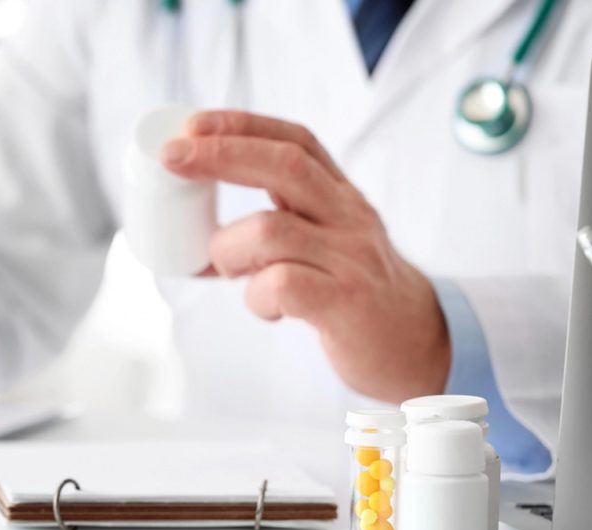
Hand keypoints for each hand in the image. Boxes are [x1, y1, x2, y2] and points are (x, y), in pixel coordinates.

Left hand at [161, 111, 448, 403]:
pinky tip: (267, 308)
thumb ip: (278, 230)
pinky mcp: (345, 302)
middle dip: (221, 153)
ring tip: (228, 271)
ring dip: (228, 250)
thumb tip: (199, 240)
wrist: (419, 345)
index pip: (295, 141)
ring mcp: (349, 258)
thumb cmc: (355, 294)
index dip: (242, 125)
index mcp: (340, 198)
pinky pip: (282, 284)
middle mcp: (348, 218)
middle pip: (285, 165)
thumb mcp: (327, 243)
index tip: (193, 123)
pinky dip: (256, 297)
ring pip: (270, 230)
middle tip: (172, 158)